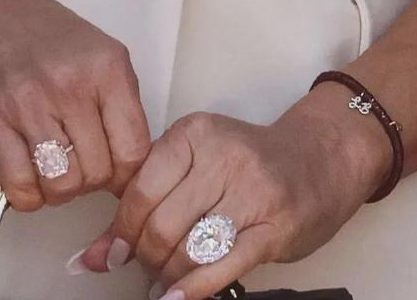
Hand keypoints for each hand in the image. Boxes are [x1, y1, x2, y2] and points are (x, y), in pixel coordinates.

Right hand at [0, 0, 150, 210]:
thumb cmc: (44, 33)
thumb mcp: (103, 53)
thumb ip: (122, 104)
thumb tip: (132, 162)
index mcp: (107, 70)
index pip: (134, 149)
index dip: (129, 173)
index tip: (119, 173)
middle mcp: (70, 88)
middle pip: (99, 172)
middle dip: (93, 181)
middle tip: (82, 165)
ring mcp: (27, 107)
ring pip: (62, 184)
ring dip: (61, 190)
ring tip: (55, 171)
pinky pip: (20, 186)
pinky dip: (28, 195)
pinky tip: (30, 178)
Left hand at [76, 84, 391, 299]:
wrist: (320, 157)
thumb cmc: (251, 161)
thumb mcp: (197, 162)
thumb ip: (146, 200)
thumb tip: (97, 256)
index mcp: (195, 133)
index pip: (140, 191)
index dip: (122, 230)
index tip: (114, 252)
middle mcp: (223, 157)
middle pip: (162, 224)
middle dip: (145, 256)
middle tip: (145, 266)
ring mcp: (253, 192)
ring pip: (189, 248)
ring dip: (167, 275)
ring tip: (164, 281)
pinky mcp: (276, 227)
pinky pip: (223, 266)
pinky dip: (193, 289)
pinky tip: (177, 297)